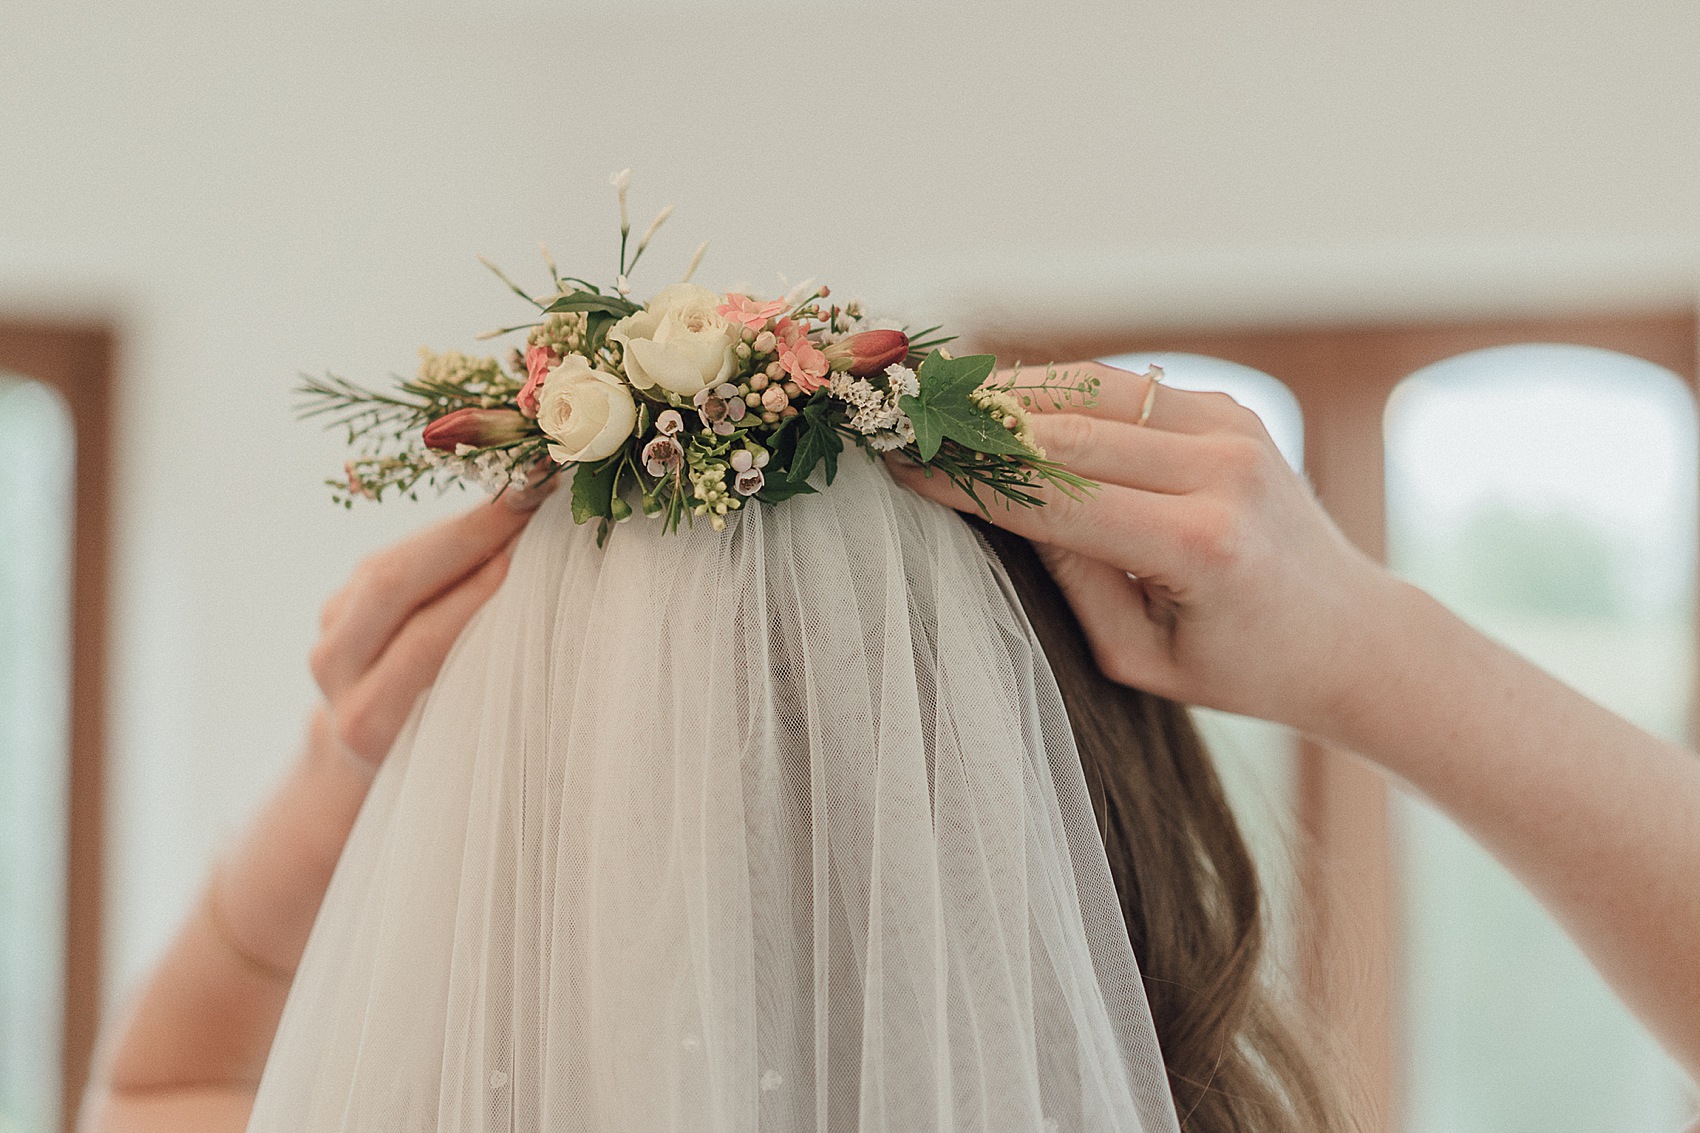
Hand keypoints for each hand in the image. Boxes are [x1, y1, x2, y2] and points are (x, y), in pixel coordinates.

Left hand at [307, 479, 553, 765]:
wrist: (376, 743)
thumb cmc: (439, 735)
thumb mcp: (456, 722)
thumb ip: (478, 664)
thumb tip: (526, 583)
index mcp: (368, 720)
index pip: (423, 640)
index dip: (472, 589)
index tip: (525, 544)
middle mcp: (336, 675)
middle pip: (393, 585)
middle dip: (464, 537)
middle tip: (523, 502)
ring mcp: (327, 634)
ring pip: (388, 563)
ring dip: (456, 530)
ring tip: (512, 504)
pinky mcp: (335, 604)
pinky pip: (388, 559)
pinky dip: (442, 538)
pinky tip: (484, 520)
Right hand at [887, 362, 1400, 737]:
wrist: (1348, 633)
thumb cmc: (1238, 667)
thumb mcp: (1139, 656)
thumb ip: (1072, 579)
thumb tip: (1003, 504)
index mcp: (1200, 545)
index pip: (1054, 495)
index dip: (968, 480)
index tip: (900, 468)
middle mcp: (1223, 471)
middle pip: (1064, 429)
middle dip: (974, 428)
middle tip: (900, 424)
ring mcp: (1233, 426)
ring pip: (1090, 385)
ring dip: (1008, 390)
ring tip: (937, 399)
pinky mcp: (1230, 406)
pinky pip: (1123, 385)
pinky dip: (1058, 387)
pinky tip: (1003, 400)